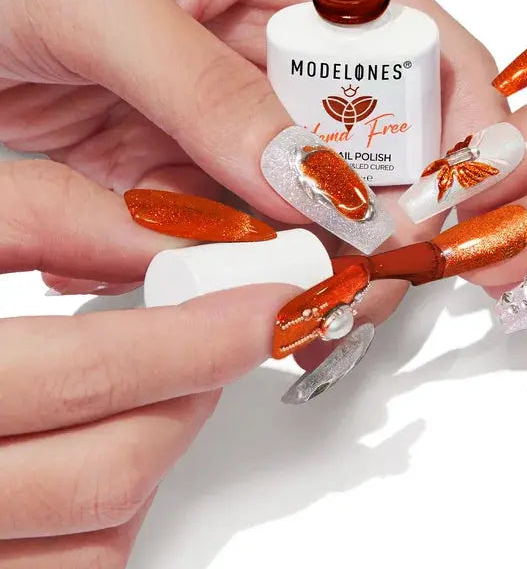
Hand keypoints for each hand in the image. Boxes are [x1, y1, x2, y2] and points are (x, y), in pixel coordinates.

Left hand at [0, 0, 503, 319]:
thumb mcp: (106, 0)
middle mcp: (277, 31)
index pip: (418, 46)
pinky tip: (227, 283)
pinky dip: (234, 258)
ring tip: (303, 302)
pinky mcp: (183, 152)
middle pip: (373, 136)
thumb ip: (211, 94)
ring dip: (306, 250)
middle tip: (366, 277)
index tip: (436, 208)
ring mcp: (233, 100)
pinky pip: (232, 218)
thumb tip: (307, 179)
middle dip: (381, 212)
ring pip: (306, 192)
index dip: (451, 129)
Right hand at [0, 161, 295, 564]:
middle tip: (219, 335)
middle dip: (190, 390)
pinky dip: (108, 514)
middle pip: (112, 467)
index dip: (194, 341)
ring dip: (156, 445)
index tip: (260, 308)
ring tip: (153, 382)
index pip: (81, 375)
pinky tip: (93, 446)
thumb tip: (171, 234)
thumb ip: (45, 215)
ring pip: (100, 534)